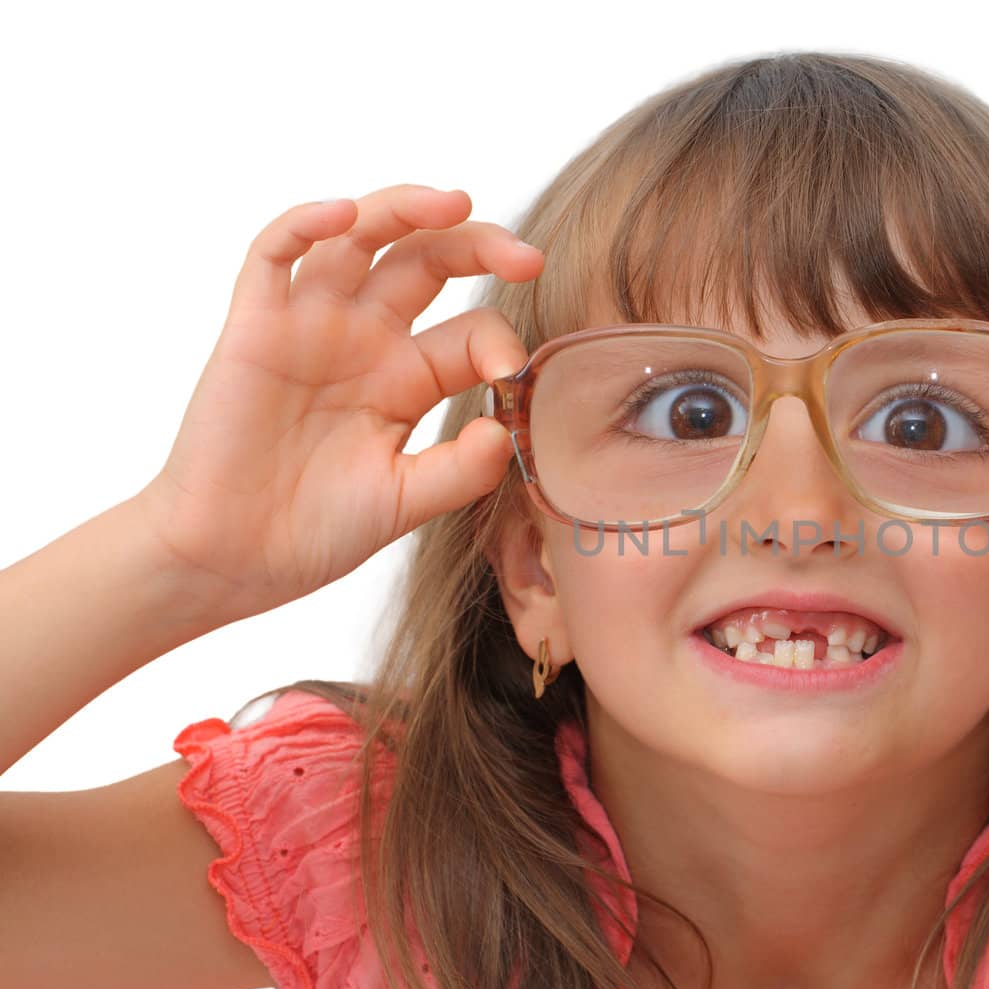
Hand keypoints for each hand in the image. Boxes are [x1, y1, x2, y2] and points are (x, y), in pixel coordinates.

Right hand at [134, 184, 543, 620]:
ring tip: (451, 201)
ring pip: (359, 238)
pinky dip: (305, 224)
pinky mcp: (255, 327)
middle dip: (479, 245)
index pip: (472, 332)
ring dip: (403, 209)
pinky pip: (274, 254)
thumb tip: (502, 427)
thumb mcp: (405, 502)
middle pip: (428, 261)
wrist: (233, 558)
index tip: (512, 375)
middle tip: (526, 255)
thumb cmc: (317, 530)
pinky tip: (343, 215)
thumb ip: (460, 470)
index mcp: (410, 378)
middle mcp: (367, 339)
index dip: (501, 344)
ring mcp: (311, 326)